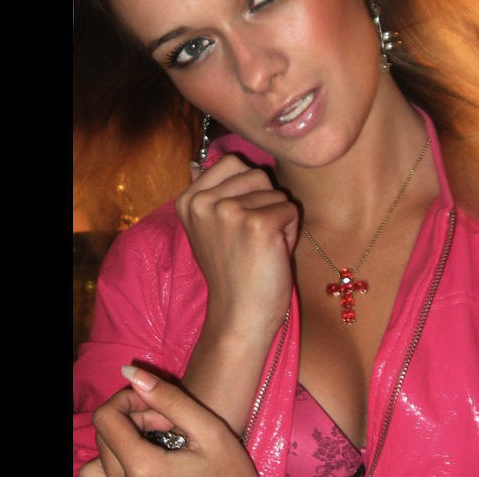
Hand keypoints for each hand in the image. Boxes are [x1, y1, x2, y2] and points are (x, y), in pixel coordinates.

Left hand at [79, 366, 256, 475]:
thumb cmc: (229, 470)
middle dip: (133, 417)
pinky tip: (147, 457)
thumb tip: (130, 371)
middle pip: (105, 434)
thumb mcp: (208, 428)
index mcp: (142, 468)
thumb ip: (169, 398)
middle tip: (168, 421)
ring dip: (122, 440)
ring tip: (156, 440)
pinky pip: (105, 476)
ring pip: (99, 458)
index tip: (157, 402)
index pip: (105, 417)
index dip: (128, 398)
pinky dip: (117, 461)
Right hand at [177, 155, 298, 336]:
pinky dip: (290, 232)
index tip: (238, 221)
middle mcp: (204, 202)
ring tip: (262, 247)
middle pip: (256, 174)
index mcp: (188, 200)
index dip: (247, 188)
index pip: (230, 162)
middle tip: (252, 236)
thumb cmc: (230, 271)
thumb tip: (194, 163)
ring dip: (278, 218)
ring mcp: (229, 211)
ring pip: (275, 193)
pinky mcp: (258, 224)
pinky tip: (273, 254)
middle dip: (265, 201)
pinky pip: (290, 209)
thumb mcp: (207, 228)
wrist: (238, 316)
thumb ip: (207, 194)